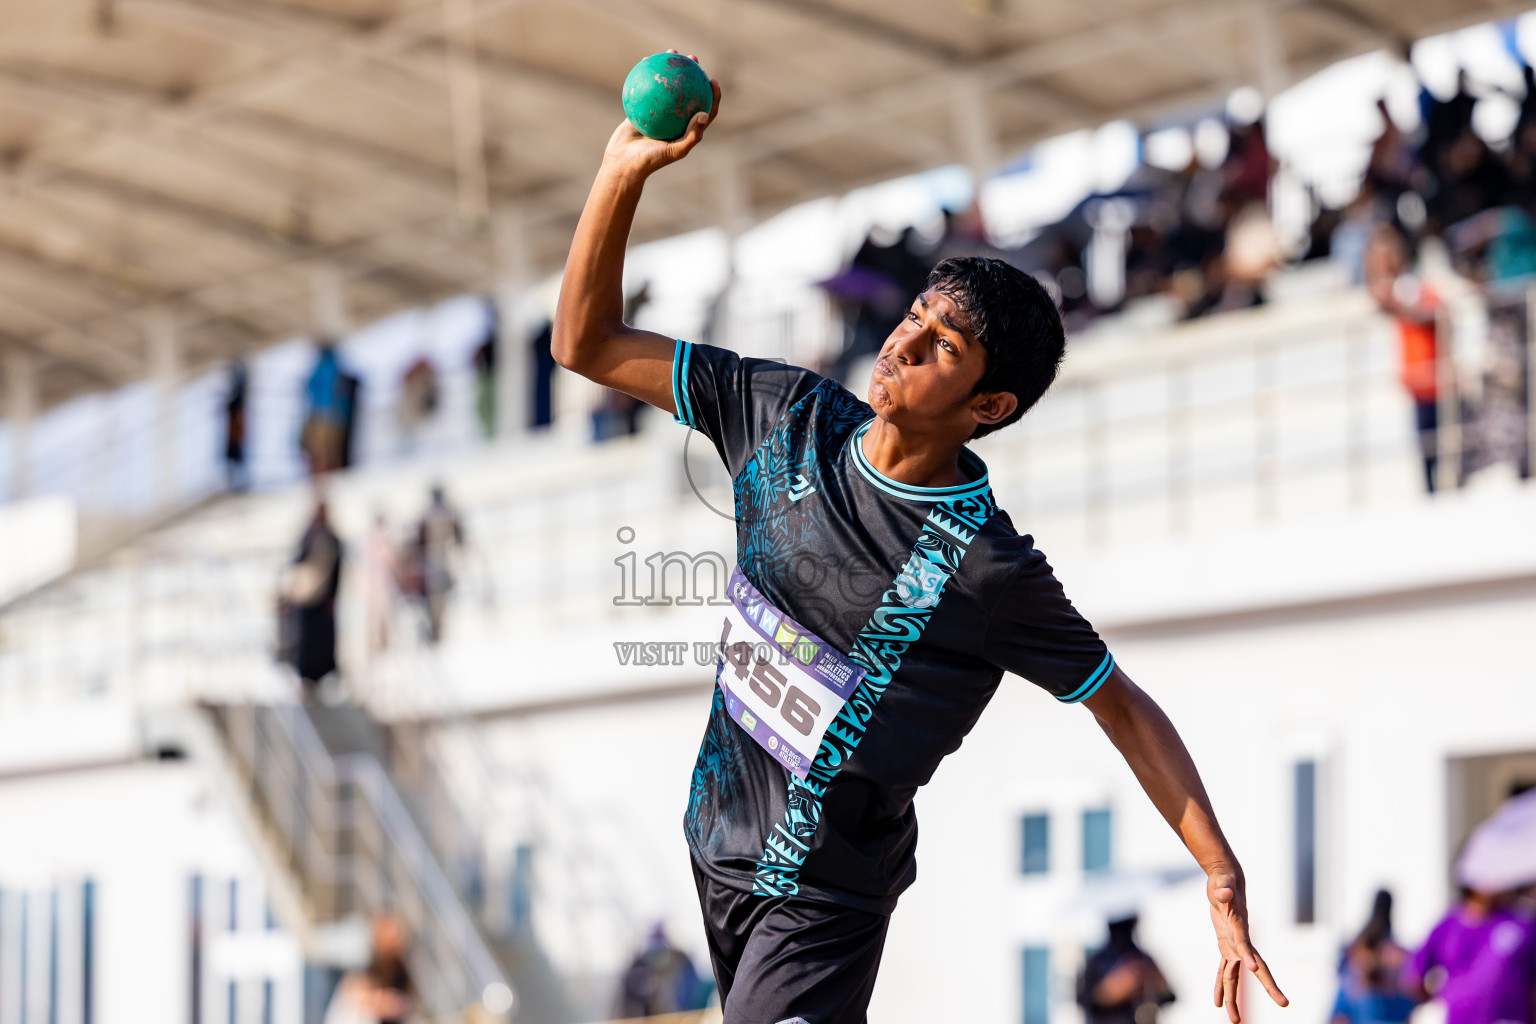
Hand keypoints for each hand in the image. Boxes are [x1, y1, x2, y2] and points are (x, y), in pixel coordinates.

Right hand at [602, 51, 720, 180]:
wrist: (623, 163)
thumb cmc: (650, 161)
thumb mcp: (673, 151)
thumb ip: (692, 135)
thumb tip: (705, 114)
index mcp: (688, 130)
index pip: (706, 109)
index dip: (713, 94)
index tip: (712, 79)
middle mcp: (676, 120)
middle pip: (689, 92)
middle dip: (694, 73)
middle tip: (693, 58)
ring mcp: (660, 113)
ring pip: (668, 87)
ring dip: (671, 68)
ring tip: (670, 53)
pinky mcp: (643, 109)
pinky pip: (647, 88)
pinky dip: (647, 74)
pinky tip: (645, 61)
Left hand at [1208, 867, 1286, 1021]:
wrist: (1226, 880)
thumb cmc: (1223, 881)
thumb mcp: (1221, 883)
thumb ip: (1223, 888)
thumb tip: (1222, 891)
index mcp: (1240, 927)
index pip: (1246, 944)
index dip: (1249, 956)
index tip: (1254, 970)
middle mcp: (1241, 940)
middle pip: (1256, 967)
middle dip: (1269, 986)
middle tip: (1285, 1003)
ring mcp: (1234, 945)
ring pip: (1236, 976)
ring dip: (1234, 998)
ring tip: (1235, 1020)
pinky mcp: (1226, 946)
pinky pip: (1224, 970)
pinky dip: (1221, 985)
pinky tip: (1218, 1002)